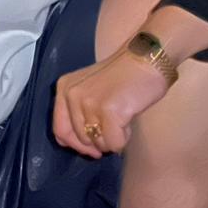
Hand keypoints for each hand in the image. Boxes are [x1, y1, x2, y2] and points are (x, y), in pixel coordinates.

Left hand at [52, 46, 170, 157]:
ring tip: (122, 117)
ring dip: (113, 138)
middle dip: (100, 141)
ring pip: (99, 144)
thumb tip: (84, 147)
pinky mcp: (109, 112)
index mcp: (64, 89)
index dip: (77, 145)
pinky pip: (114, 144)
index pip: (60, 130)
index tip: (93, 149)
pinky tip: (128, 118)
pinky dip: (124, 138)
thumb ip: (80, 112)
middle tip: (115, 124)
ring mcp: (89, 103)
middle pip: (81, 140)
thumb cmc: (123, 76)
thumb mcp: (90, 89)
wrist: (147, 58)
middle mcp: (72, 95)